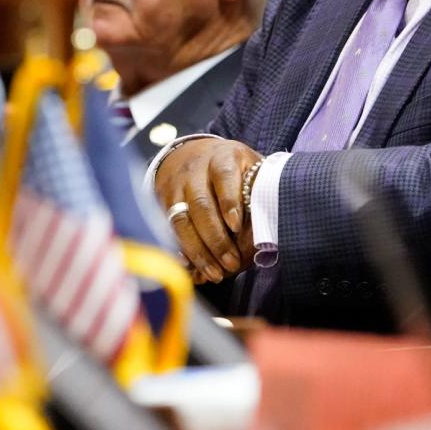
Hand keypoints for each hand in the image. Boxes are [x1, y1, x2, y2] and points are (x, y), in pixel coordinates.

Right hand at [155, 138, 260, 283]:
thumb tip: (268, 232)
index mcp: (223, 157)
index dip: (229, 200)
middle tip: (231, 264)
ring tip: (215, 274)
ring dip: (198, 252)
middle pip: (201, 205)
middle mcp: (195, 170)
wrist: (191, 154)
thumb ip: (258, 191)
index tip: (236, 225)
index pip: (224, 175)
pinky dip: (179, 251)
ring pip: (181, 221)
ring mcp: (175, 187)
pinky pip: (167, 230)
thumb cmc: (232, 168)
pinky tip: (191, 268)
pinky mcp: (162, 203)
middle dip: (216, 239)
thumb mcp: (250, 167)